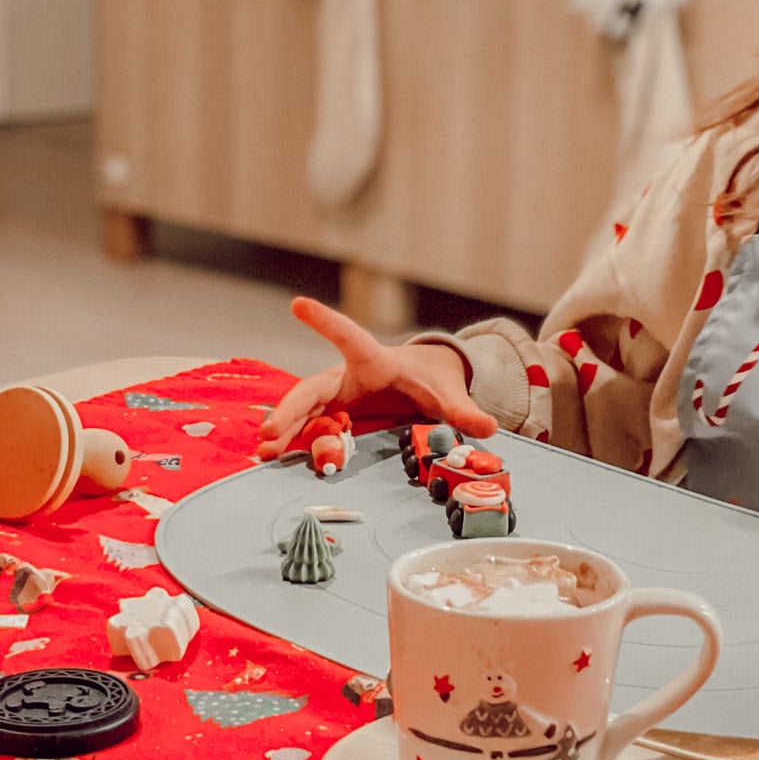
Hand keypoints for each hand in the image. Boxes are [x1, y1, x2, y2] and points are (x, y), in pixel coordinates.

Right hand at [256, 297, 497, 459]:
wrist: (423, 383)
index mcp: (375, 361)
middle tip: (271, 431)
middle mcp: (348, 377)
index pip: (349, 337)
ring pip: (306, 411)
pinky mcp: (334, 416)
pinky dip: (292, 440)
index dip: (326, 322)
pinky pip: (309, 427)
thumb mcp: (448, 395)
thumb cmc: (432, 380)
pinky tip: (272, 456)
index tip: (298, 303)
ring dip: (287, 429)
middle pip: (313, 388)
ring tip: (265, 451)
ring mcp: (337, 398)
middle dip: (292, 408)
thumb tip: (490, 426)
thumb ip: (464, 411)